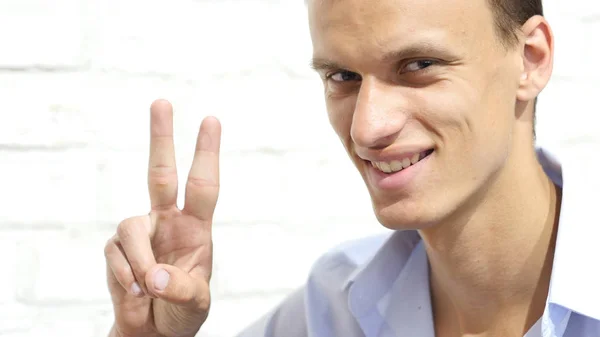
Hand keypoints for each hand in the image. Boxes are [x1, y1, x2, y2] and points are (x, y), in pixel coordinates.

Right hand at [104, 99, 220, 336]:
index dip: (206, 153)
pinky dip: (125, 277)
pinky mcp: (116, 250)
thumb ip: (181, 289)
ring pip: (131, 227)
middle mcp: (167, 221)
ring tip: (147, 289)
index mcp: (195, 227)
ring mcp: (141, 234)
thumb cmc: (181, 311)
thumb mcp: (194, 302)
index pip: (203, 184)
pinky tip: (135, 293)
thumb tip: (155, 276)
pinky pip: (115, 255)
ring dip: (139, 262)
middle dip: (161, 138)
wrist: (154, 333)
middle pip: (160, 173)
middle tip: (162, 102)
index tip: (210, 119)